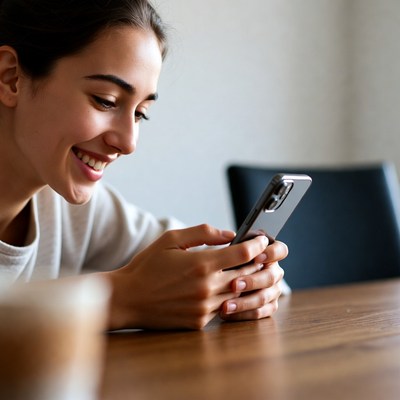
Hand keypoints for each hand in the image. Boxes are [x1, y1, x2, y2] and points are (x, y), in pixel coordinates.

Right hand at [104, 224, 271, 329]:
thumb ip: (203, 233)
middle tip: (262, 255)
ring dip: (245, 281)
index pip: (243, 254)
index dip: (257, 245)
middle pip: (246, 275)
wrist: (127, 299)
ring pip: (238, 294)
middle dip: (257, 263)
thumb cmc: (147, 265)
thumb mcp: (171, 239)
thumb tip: (229, 234)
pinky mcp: (199, 322)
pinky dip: (228, 297)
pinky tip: (224, 289)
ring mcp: (205, 308)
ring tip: (247, 271)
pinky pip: (223, 309)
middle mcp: (207, 288)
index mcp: (201, 264)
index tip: (262, 240)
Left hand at [219, 240, 287, 321]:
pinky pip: (260, 312)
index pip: (280, 250)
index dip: (271, 254)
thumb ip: (221, 238)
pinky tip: (227, 313)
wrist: (209, 281)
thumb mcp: (217, 245)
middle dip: (253, 281)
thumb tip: (230, 236)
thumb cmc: (215, 259)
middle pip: (272, 276)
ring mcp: (272, 290)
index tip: (256, 257)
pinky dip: (244, 314)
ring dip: (245, 301)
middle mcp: (273, 271)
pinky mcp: (266, 306)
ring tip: (225, 305)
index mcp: (267, 252)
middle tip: (234, 284)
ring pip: (265, 297)